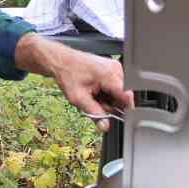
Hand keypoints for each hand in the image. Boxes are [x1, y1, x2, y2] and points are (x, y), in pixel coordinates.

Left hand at [14, 33, 133, 129]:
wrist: (61, 61)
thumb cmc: (68, 75)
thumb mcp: (79, 98)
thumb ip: (94, 113)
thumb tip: (105, 126)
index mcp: (109, 75)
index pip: (127, 97)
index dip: (122, 110)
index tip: (115, 117)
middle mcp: (115, 69)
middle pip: (122, 96)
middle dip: (110, 104)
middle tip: (94, 102)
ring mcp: (114, 67)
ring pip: (118, 92)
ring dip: (107, 98)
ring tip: (93, 94)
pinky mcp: (112, 68)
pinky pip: (115, 85)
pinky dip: (106, 91)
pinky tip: (95, 89)